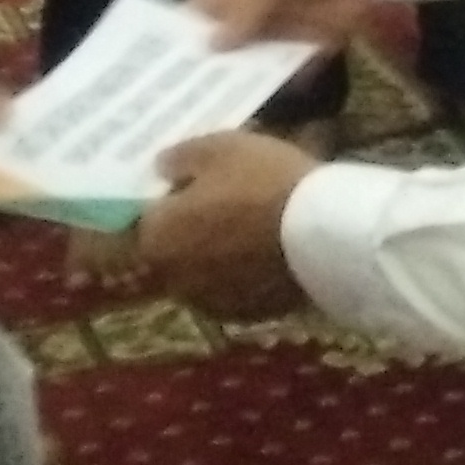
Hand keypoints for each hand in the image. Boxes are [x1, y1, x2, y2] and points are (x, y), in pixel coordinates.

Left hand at [133, 131, 316, 321]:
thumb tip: (160, 168)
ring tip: (249, 229)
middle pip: (171, 250)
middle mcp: (174, 280)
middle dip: (187, 231)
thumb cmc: (263, 182)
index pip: (140, 220)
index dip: (162, 201)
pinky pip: (235, 290)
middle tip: (219, 203)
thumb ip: (179, 158)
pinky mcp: (249, 316)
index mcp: (156, 239)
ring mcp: (212, 304)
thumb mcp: (219, 148)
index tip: (188, 185)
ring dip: (215, 256)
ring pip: (203, 274)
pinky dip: (243, 276)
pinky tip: (268, 254)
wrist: (324, 233)